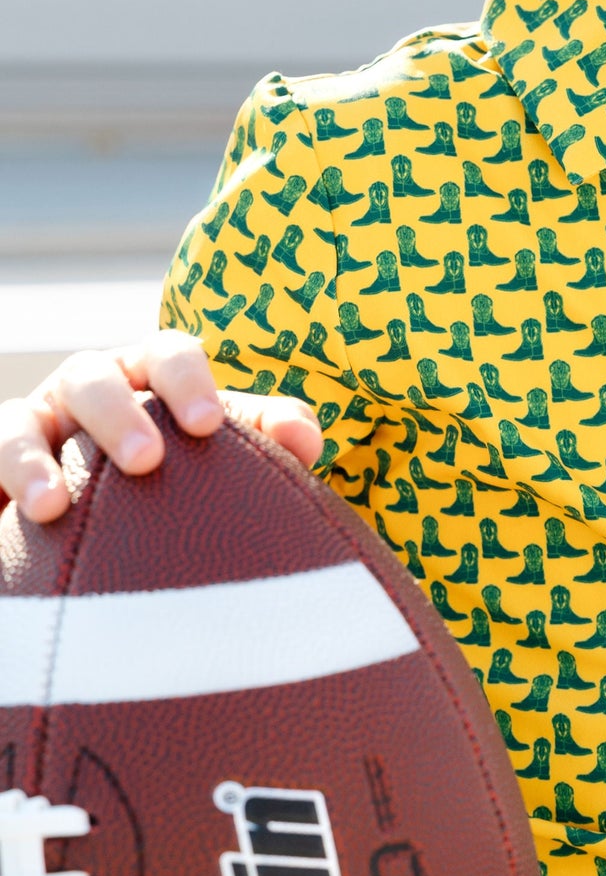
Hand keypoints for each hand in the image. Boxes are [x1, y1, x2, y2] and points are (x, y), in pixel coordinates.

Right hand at [0, 332, 321, 520]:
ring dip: (31, 458)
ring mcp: (37, 422)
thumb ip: (267, 435)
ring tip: (53, 506)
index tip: (207, 426)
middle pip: (93, 378)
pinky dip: (0, 486)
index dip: (186, 380)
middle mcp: (90, 388)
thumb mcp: (224, 450)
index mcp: (150, 375)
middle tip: (145, 461)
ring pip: (20, 422)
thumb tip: (305, 438)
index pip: (167, 353)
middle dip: (115, 413)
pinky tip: (21, 521)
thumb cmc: (186, 470)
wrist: (117, 516)